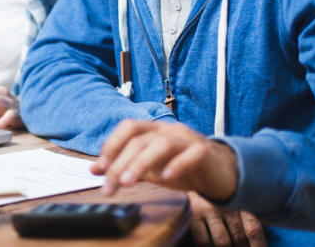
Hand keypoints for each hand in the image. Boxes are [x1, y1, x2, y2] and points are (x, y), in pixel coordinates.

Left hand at [90, 120, 238, 199]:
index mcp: (153, 130)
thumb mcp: (150, 167)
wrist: (219, 172)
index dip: (111, 145)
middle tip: (111, 186)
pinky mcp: (205, 152)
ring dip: (141, 163)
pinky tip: (166, 178)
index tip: (99, 169)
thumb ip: (124, 166)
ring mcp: (188, 139)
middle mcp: (168, 130)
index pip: (128, 128)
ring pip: (162, 144)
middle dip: (121, 163)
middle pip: (140, 140)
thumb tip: (96, 169)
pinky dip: (177, 164)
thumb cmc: (181, 167)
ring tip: (129, 183)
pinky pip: (192, 154)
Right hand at [187, 192, 264, 246]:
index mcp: (239, 200)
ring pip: (222, 243)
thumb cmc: (213, 187)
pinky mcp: (192, 215)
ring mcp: (208, 210)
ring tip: (225, 245)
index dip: (259, 246)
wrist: (187, 170)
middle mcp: (226, 205)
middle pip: (239, 238)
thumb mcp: (232, 193)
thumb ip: (248, 210)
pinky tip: (209, 245)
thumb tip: (267, 226)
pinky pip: (203, 241)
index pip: (254, 229)